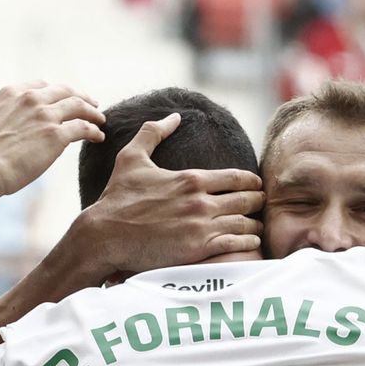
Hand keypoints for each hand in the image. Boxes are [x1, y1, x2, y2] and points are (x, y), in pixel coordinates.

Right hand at [0, 82, 106, 197]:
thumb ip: (4, 116)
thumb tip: (10, 125)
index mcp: (11, 93)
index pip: (42, 85)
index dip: (57, 91)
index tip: (65, 98)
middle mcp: (30, 98)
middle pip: (64, 91)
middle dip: (81, 96)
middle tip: (92, 104)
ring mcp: (44, 115)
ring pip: (78, 106)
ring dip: (92, 112)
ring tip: (100, 120)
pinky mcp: (56, 135)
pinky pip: (83, 128)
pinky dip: (94, 130)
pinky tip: (98, 137)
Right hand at [75, 112, 263, 274]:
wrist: (104, 236)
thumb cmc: (117, 198)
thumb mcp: (131, 157)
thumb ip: (154, 132)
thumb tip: (174, 116)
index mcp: (191, 178)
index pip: (237, 177)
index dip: (252, 181)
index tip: (256, 185)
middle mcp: (201, 201)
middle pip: (247, 199)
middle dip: (257, 201)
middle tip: (260, 204)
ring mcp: (201, 227)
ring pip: (245, 222)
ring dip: (254, 223)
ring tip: (256, 225)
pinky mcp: (198, 249)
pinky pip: (235, 244)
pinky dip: (248, 242)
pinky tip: (250, 241)